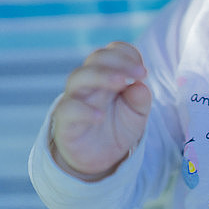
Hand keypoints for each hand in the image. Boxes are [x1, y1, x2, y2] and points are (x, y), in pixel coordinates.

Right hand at [50, 41, 150, 180]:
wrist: (99, 157)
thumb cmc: (118, 126)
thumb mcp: (137, 114)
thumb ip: (141, 100)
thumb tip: (141, 86)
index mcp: (108, 74)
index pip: (114, 51)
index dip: (128, 55)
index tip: (143, 71)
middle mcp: (90, 82)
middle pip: (96, 58)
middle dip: (120, 61)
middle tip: (141, 74)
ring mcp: (75, 99)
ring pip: (79, 76)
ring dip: (102, 75)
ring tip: (122, 83)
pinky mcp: (65, 121)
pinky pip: (67, 109)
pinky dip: (84, 110)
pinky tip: (100, 116)